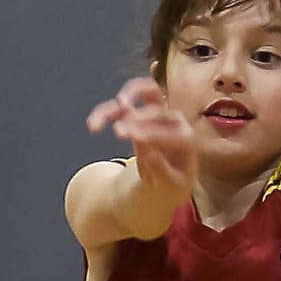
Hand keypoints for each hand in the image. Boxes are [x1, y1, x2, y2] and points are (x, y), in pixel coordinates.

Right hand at [86, 77, 198, 199]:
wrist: (164, 179)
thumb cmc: (171, 184)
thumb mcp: (170, 186)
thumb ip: (162, 170)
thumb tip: (148, 152)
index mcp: (187, 140)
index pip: (176, 133)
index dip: (156, 135)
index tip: (136, 139)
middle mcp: (174, 121)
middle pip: (158, 110)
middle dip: (137, 120)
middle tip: (117, 132)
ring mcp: (156, 113)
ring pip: (142, 94)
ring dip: (119, 105)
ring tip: (97, 123)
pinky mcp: (138, 114)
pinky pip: (123, 105)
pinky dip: (107, 112)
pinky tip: (93, 126)